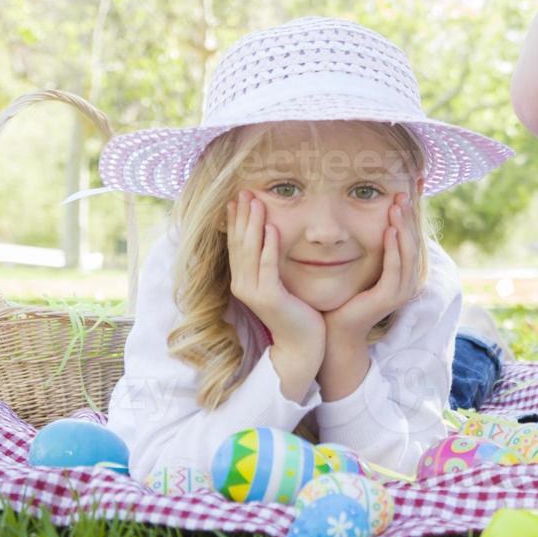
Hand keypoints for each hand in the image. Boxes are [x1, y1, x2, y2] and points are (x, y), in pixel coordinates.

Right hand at [225, 191, 324, 355]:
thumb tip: (271, 238)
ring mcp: (254, 292)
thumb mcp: (279, 283)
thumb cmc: (295, 312)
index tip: (237, 199)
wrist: (302, 345)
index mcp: (243, 281)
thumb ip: (271, 264)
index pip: (236, 244)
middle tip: (245, 191)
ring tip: (257, 201)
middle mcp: (242, 285)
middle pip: (240, 243)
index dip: (235, 221)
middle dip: (242, 215)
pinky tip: (273, 228)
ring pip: (251, 251)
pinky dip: (269, 247)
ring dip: (254, 224)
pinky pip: (268, 267)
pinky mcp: (270, 298)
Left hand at [323, 192, 421, 345]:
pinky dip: (393, 249)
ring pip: (407, 253)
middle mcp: (408, 282)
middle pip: (413, 243)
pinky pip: (395, 268)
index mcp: (405, 274)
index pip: (411, 240)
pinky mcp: (389, 297)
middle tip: (401, 195)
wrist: (337, 326)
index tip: (403, 194)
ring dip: (402, 228)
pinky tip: (388, 231)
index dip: (409, 218)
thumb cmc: (347, 295)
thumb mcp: (364, 266)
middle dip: (407, 218)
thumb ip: (373, 249)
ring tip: (396, 207)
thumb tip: (372, 220)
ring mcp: (401, 291)